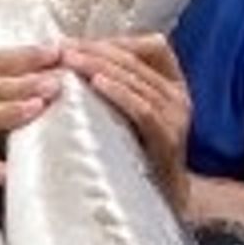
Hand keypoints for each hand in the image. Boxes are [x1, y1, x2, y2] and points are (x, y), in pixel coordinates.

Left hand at [63, 31, 195, 211]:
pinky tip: (96, 84)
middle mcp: (180, 98)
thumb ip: (121, 87)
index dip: (117, 41)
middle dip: (97, 51)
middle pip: (138, 60)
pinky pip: (142, 108)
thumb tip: (78, 57)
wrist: (165, 203)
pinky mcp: (168, 140)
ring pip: (136, 80)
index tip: (80, 44)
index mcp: (175, 86)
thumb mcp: (134, 115)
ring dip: (99, 66)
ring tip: (70, 61)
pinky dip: (118, 93)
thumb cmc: (141, 157)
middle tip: (63, 49)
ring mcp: (177, 118)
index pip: (153, 46)